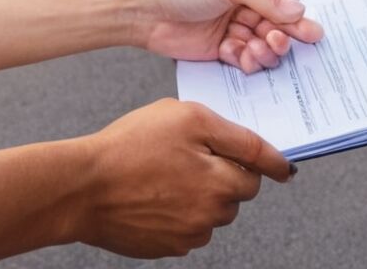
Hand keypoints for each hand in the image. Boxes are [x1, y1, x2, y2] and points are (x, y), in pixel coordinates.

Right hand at [71, 99, 294, 257]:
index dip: (272, 163)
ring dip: (204, 195)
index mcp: (221, 181)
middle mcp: (210, 214)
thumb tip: (268, 159)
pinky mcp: (166, 247)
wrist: (80, 187)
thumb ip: (235, 136)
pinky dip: (182, 212)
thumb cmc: (131, 145)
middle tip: (194, 154)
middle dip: (226, 172)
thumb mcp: (189, 118)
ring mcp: (188, 235)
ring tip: (168, 174)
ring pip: (213, 211)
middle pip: (238, 192)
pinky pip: (189, 227)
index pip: (259, 170)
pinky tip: (156, 195)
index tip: (286, 169)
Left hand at [133, 0, 323, 72]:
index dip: (297, 13)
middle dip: (285, 35)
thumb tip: (298, 9)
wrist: (143, 11)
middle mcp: (245, 4)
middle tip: (283, 43)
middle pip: (278, 24)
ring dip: (266, 50)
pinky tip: (241, 56)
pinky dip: (248, 60)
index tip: (308, 29)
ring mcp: (234, 27)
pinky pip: (246, 59)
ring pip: (264, 44)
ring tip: (260, 49)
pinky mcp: (222, 50)